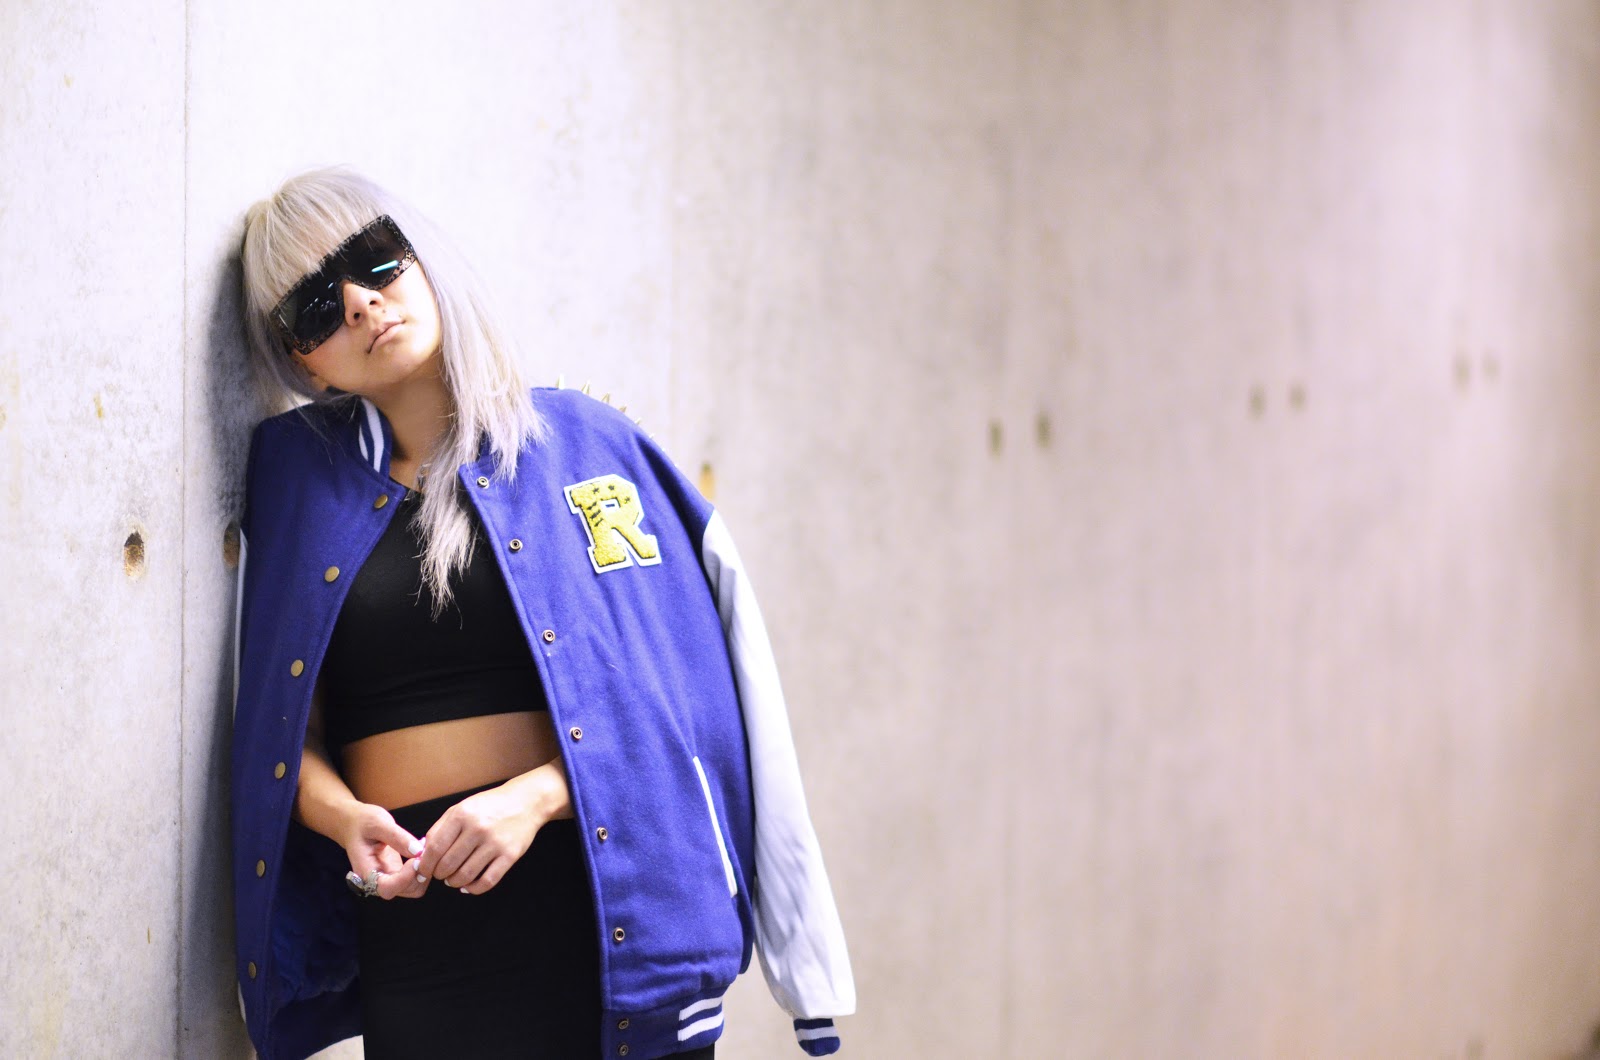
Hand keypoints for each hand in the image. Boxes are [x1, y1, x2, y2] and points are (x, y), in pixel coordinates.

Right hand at [339, 801, 428, 900]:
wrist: (354, 824)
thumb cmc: (362, 822)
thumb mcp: (378, 823)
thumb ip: (397, 837)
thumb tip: (418, 851)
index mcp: (366, 871)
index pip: (387, 888)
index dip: (405, 878)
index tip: (416, 858)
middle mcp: (377, 880)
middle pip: (404, 890)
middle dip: (419, 873)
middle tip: (424, 849)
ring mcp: (388, 878)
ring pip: (413, 888)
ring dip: (423, 871)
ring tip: (424, 848)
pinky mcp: (397, 873)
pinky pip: (414, 878)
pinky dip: (423, 868)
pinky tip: (422, 850)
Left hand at [417, 765, 568, 895]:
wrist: (526, 801)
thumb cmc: (490, 805)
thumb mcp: (462, 807)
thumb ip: (440, 829)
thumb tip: (422, 854)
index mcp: (462, 815)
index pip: (435, 848)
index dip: (425, 864)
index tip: (423, 871)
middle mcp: (478, 828)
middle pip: (448, 864)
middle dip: (439, 874)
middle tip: (440, 874)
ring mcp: (495, 843)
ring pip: (466, 875)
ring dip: (454, 882)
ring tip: (453, 879)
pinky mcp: (510, 855)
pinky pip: (487, 881)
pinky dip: (474, 888)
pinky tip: (469, 885)